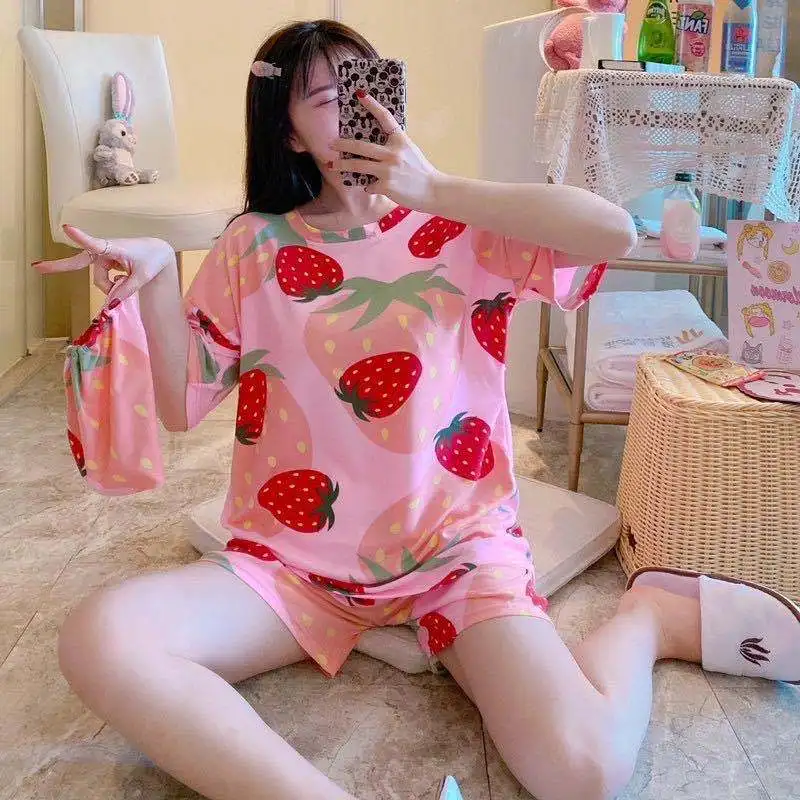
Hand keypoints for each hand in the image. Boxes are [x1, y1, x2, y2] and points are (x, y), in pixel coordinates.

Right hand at [33, 225, 175, 305]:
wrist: (159, 251)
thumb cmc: (152, 260)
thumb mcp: (143, 277)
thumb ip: (126, 291)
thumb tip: (109, 306)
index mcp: (114, 247)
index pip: (95, 243)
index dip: (81, 237)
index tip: (66, 227)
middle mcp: (105, 250)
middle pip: (80, 262)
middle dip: (58, 266)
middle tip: (35, 267)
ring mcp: (103, 256)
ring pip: (99, 280)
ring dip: (110, 286)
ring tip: (128, 280)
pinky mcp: (105, 262)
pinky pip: (103, 279)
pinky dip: (111, 284)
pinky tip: (123, 278)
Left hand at [329, 91, 441, 209]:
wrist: (434, 191)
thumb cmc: (422, 172)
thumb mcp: (410, 152)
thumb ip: (394, 148)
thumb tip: (375, 150)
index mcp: (401, 140)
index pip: (385, 118)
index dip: (372, 105)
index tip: (360, 94)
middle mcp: (393, 153)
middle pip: (361, 146)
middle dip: (343, 144)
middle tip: (332, 143)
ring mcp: (388, 170)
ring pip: (359, 166)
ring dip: (343, 165)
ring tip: (332, 165)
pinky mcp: (386, 186)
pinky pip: (369, 185)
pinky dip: (369, 186)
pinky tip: (372, 187)